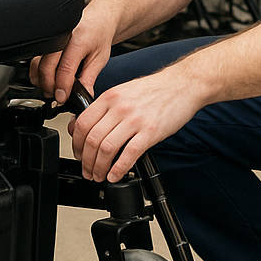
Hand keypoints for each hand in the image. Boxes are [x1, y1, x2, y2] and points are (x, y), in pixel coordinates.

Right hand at [29, 7, 115, 102]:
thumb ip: (89, 78)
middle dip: (49, 86)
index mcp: (79, 40)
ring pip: (36, 63)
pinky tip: (48, 78)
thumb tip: (83, 96)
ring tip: (52, 89)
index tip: (62, 98)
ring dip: (41, 80)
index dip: (62, 87)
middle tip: (57, 96)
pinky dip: (38, 72)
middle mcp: (62, 36)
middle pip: (46, 66)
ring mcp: (51, 37)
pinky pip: (35, 59)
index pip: (65, 68)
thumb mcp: (100, 58)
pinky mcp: (45, 40)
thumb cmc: (99, 35)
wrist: (97, 18)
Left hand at [69, 69, 202, 182]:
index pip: (83, 123)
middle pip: (92, 139)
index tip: (79, 154)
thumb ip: (103, 107)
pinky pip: (129, 154)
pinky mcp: (151, 131)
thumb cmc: (154, 90)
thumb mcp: (123, 92)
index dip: (76, 144)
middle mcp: (119, 107)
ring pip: (106, 148)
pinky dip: (118, 169)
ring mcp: (135, 119)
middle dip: (86, 161)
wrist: (183, 84)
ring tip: (99, 175)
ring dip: (99, 167)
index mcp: (110, 97)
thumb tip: (82, 125)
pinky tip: (115, 175)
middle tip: (87, 170)